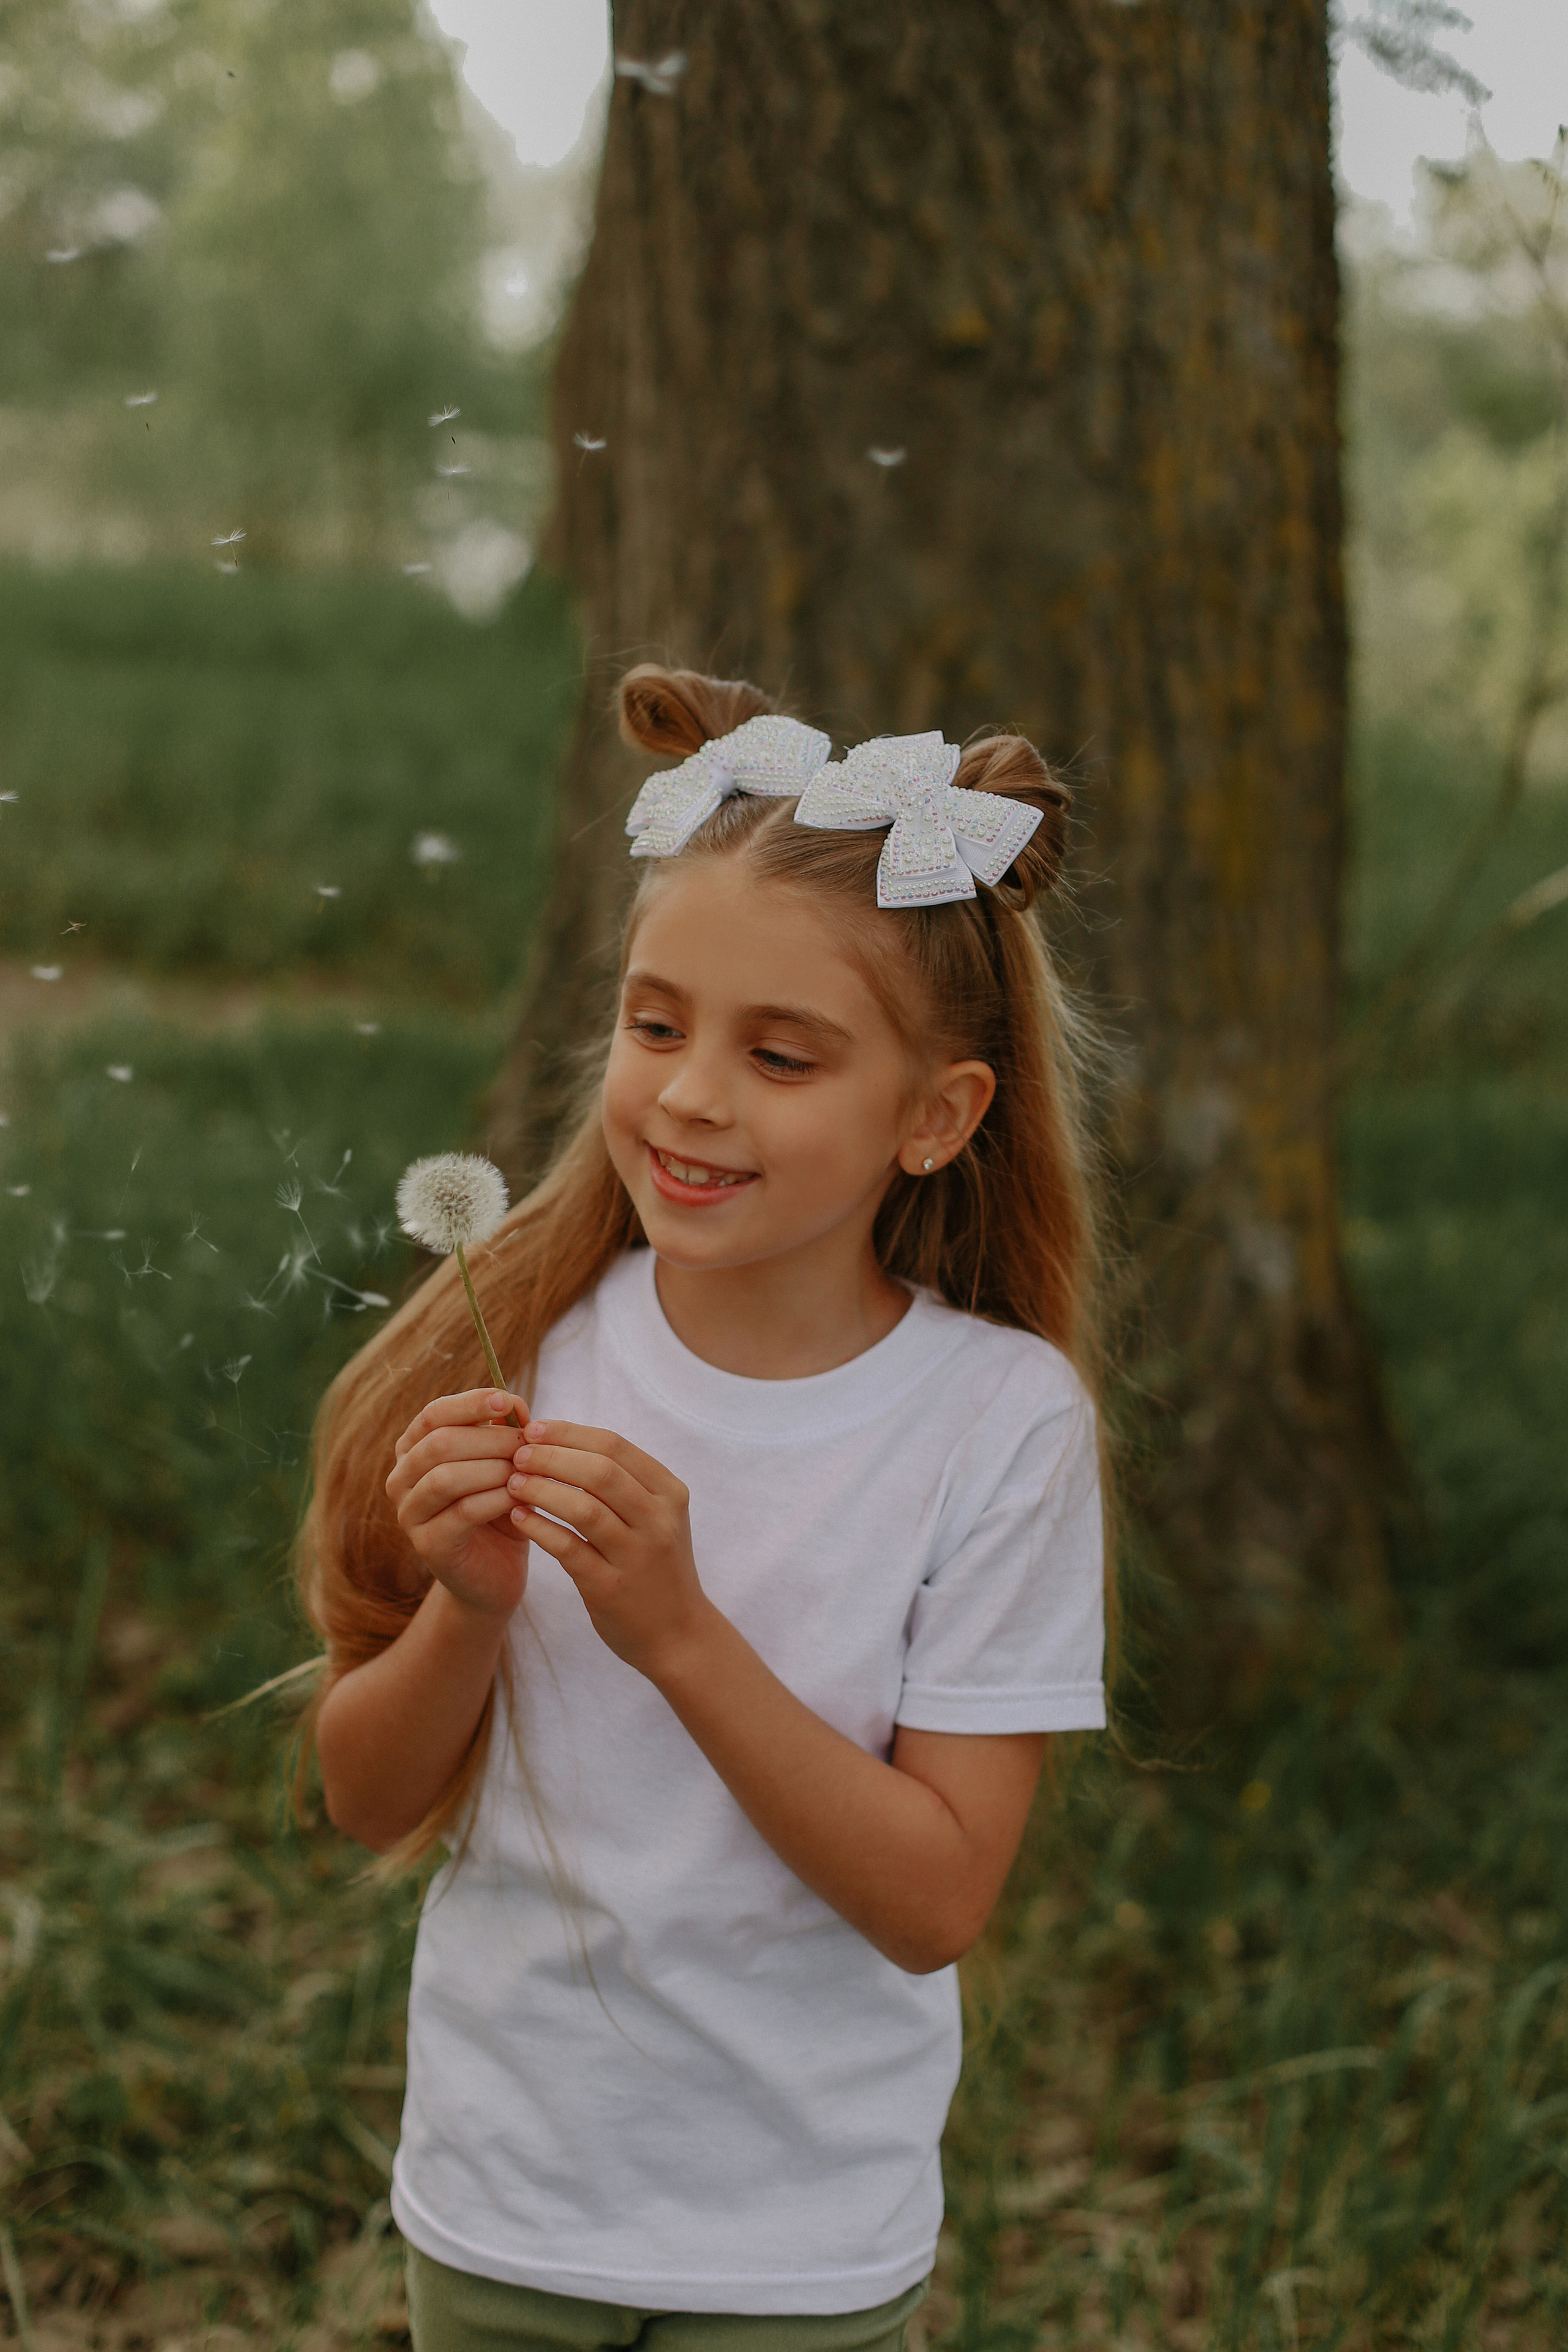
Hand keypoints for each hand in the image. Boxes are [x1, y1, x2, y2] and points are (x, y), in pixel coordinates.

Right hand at [386, 1389, 532, 1617]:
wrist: (496, 1573)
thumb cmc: (499, 1509)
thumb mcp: (503, 1463)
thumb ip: (504, 1432)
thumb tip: (515, 1404)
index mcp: (413, 1451)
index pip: (432, 1414)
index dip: (470, 1404)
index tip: (507, 1400)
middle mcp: (401, 1480)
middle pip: (439, 1443)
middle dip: (490, 1439)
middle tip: (528, 1444)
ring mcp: (409, 1514)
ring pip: (446, 1477)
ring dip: (493, 1468)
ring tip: (524, 1471)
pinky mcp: (428, 1545)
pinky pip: (462, 1512)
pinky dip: (495, 1499)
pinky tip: (519, 1497)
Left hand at [506, 1421, 707, 1679]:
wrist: (677, 1633)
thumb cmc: (654, 1566)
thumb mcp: (654, 1516)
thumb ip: (620, 1481)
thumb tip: (559, 1439)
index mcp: (669, 1492)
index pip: (614, 1445)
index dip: (568, 1433)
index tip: (533, 1428)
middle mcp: (658, 1520)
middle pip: (599, 1470)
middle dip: (552, 1456)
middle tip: (517, 1453)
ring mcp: (637, 1555)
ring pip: (584, 1507)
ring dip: (541, 1489)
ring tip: (512, 1482)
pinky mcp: (612, 1587)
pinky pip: (568, 1548)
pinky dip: (539, 1528)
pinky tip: (518, 1517)